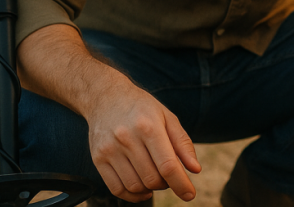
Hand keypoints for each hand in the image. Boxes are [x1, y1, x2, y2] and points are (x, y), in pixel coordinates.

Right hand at [87, 83, 201, 201]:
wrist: (106, 97)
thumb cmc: (143, 108)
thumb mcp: (168, 118)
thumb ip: (183, 144)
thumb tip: (195, 169)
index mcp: (149, 126)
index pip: (167, 165)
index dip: (181, 184)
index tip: (189, 195)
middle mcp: (127, 138)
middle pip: (152, 178)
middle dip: (167, 184)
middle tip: (170, 176)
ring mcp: (110, 150)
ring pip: (135, 186)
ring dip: (151, 189)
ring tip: (156, 178)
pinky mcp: (98, 159)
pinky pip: (117, 188)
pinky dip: (133, 195)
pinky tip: (142, 188)